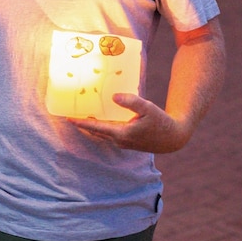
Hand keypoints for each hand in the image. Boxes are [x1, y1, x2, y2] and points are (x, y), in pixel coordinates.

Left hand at [66, 93, 190, 153]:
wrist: (173, 138)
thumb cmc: (161, 122)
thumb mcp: (147, 108)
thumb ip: (130, 101)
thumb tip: (114, 97)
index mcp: (122, 133)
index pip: (96, 127)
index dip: (81, 122)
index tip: (68, 118)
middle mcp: (119, 140)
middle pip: (96, 132)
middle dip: (83, 124)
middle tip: (70, 116)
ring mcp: (123, 143)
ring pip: (102, 134)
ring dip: (91, 127)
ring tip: (81, 117)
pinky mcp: (127, 142)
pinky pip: (108, 135)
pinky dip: (101, 128)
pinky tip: (99, 120)